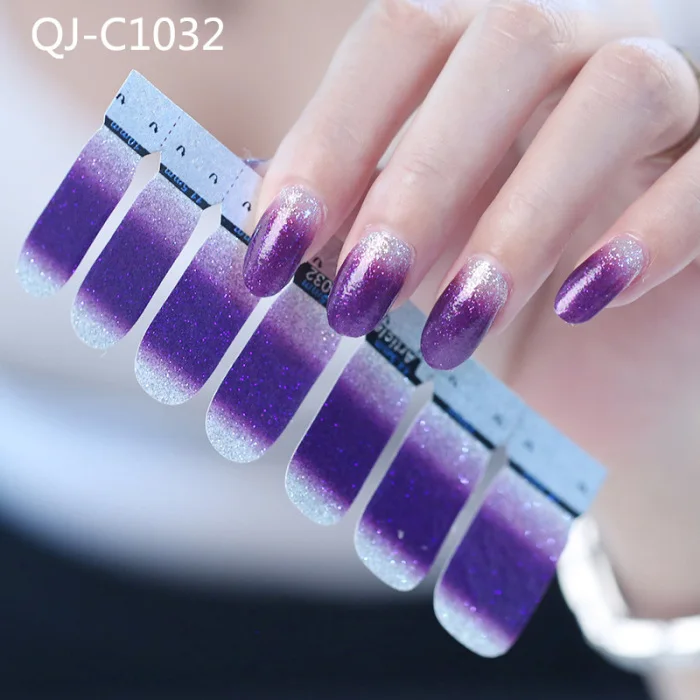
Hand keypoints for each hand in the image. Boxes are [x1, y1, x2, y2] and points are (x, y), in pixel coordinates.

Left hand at [244, 0, 699, 679]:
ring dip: (518, 216)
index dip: (327, 145)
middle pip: (496, 47)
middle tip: (354, 298)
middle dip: (414, 180)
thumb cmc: (500, 312)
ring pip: (611, 93)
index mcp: (478, 59)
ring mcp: (668, 92)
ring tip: (454, 327)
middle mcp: (573, 45)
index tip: (270, 254)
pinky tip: (583, 301)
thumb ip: (349, 234)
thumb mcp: (413, 268)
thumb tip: (250, 241)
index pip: (395, 48)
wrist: (609, 368)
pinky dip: (647, 230)